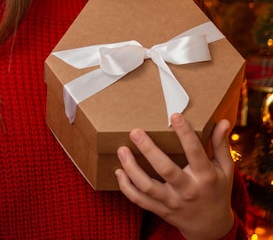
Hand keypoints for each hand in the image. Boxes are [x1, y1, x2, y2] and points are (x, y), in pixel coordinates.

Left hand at [115, 113, 234, 239]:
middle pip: (165, 169)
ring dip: (132, 168)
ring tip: (122, 150)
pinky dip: (127, 187)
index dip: (185, 134)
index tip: (174, 115)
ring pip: (148, 187)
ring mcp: (172, 202)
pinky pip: (140, 200)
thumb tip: (223, 121)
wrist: (212, 228)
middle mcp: (187, 190)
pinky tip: (119, 172)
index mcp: (205, 176)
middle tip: (135, 131)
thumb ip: (221, 145)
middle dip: (149, 150)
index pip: (195, 152)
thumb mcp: (225, 169)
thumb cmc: (217, 191)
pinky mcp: (161, 210)